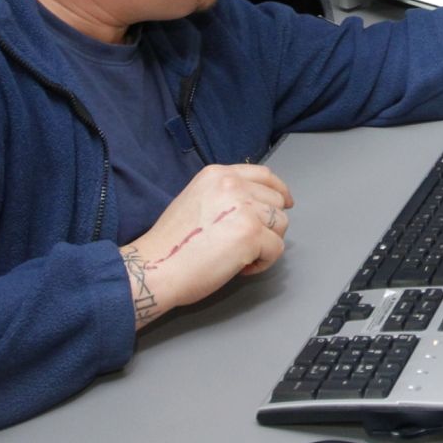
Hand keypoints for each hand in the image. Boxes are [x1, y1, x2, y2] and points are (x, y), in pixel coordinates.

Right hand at [119, 164, 293, 329]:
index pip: (263, 175)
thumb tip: (254, 205)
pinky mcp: (251, 234)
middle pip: (275, 202)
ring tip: (239, 257)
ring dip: (265, 244)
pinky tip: (240, 267)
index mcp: (218, 175)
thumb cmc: (171, 244)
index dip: (278, 191)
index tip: (285, 203)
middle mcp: (233, 185)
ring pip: (280, 224)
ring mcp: (245, 208)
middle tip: (244, 244)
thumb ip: (224, 195)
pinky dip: (262, 263)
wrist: (156, 267)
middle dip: (267, 225)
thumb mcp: (196, 199)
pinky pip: (276, 249)